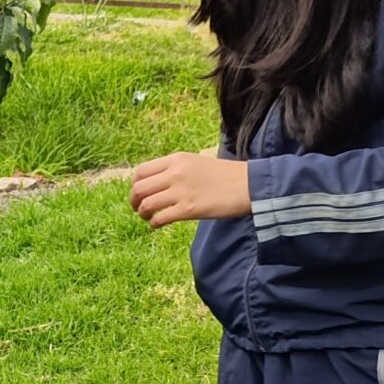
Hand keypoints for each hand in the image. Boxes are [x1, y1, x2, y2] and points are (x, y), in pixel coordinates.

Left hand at [128, 152, 250, 229]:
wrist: (249, 185)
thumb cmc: (225, 176)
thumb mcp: (196, 163)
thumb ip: (175, 169)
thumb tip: (156, 183)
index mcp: (176, 159)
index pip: (141, 171)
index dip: (135, 185)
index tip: (139, 193)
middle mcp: (175, 173)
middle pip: (139, 188)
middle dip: (134, 200)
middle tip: (138, 208)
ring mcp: (181, 191)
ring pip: (146, 204)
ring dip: (143, 213)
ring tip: (148, 217)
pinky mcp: (189, 209)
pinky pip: (159, 218)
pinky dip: (154, 223)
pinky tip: (157, 224)